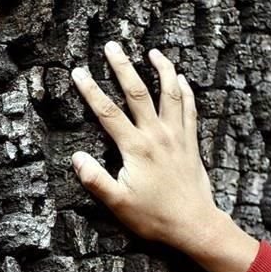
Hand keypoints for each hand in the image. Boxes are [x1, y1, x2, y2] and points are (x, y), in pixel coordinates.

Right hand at [71, 42, 222, 256]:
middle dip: (123, 67)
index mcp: (136, 148)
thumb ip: (96, 180)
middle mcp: (157, 135)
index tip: (79, 73)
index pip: (107, 113)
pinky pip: (189, 108)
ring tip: (153, 52)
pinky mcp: (190, 142)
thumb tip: (77, 158)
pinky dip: (185, 91)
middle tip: (112, 47)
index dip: (91, 91)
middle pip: (138, 92)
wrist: (194, 224)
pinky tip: (181, 79)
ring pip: (170, 93)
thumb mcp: (118, 203)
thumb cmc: (154, 216)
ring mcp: (177, 136)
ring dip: (161, 69)